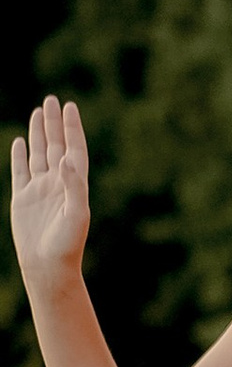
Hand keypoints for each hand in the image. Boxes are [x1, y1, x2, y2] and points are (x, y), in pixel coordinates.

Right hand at [8, 96, 92, 289]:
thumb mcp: (76, 214)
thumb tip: (67, 159)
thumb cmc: (67, 244)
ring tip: (38, 112)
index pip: (74, 149)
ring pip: (38, 153)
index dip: (72, 128)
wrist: (48, 266)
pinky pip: (20, 170)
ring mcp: (39, 189)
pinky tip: (21, 141)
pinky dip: (20, 155)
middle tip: (52, 100)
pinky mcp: (22, 198)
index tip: (70, 107)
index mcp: (74, 184)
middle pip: (55, 145)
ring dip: (38, 133)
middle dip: (53, 123)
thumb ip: (74, 185)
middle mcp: (57, 183)